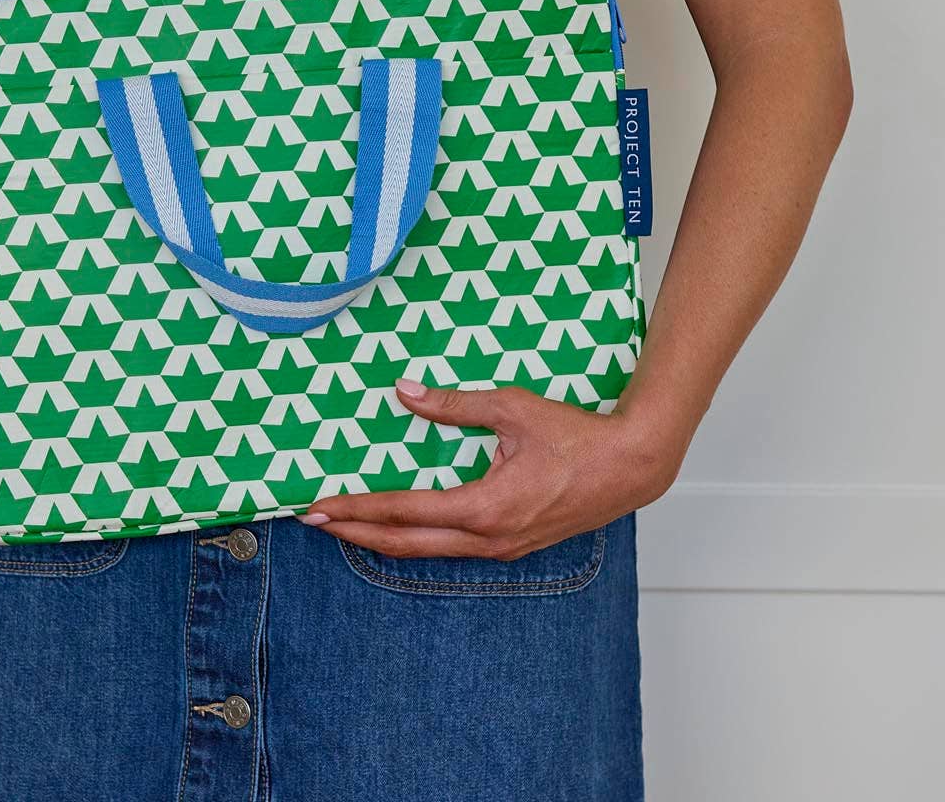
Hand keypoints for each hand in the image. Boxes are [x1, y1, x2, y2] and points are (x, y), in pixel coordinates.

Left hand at [300, 379, 684, 559]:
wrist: (631, 468)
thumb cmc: (577, 436)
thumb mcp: (513, 409)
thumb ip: (456, 404)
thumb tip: (405, 392)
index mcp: (484, 508)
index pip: (403, 512)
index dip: (357, 508)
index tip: (319, 505)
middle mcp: (488, 538)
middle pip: (404, 543)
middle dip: (355, 531)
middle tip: (313, 519)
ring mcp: (501, 548)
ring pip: (427, 551)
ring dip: (382, 538)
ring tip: (346, 524)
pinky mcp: (512, 544)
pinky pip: (451, 547)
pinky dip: (415, 539)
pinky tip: (400, 526)